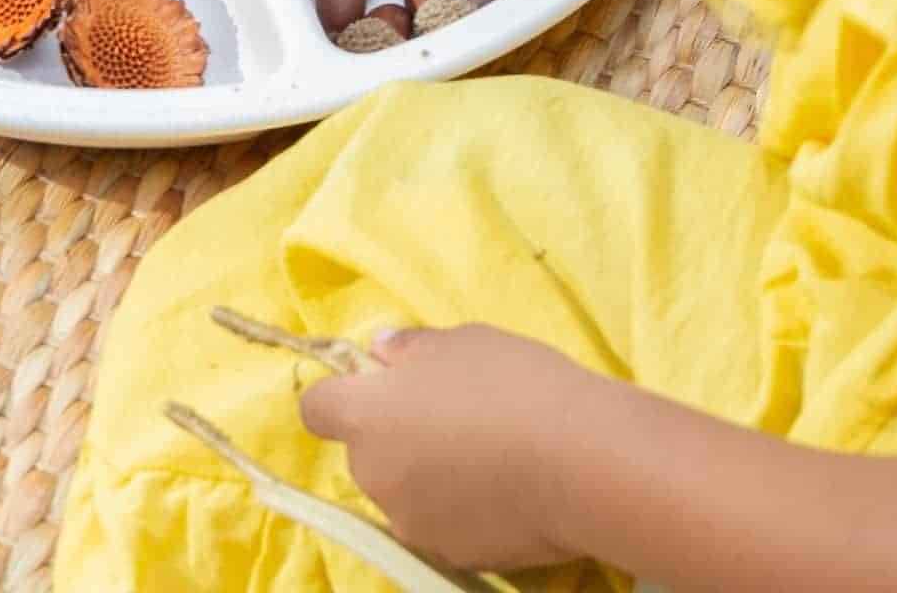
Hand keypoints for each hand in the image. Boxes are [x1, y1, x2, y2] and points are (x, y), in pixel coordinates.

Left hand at [299, 325, 591, 571]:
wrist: (579, 462)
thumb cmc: (513, 384)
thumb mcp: (462, 341)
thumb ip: (411, 349)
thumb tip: (382, 353)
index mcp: (367, 417)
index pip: (317, 409)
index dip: (342, 394)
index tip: (381, 384)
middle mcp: (375, 476)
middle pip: (365, 452)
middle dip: (394, 434)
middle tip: (450, 410)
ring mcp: (411, 523)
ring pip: (402, 489)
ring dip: (425, 472)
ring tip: (485, 451)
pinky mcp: (450, 556)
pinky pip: (439, 521)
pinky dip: (457, 506)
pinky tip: (502, 485)